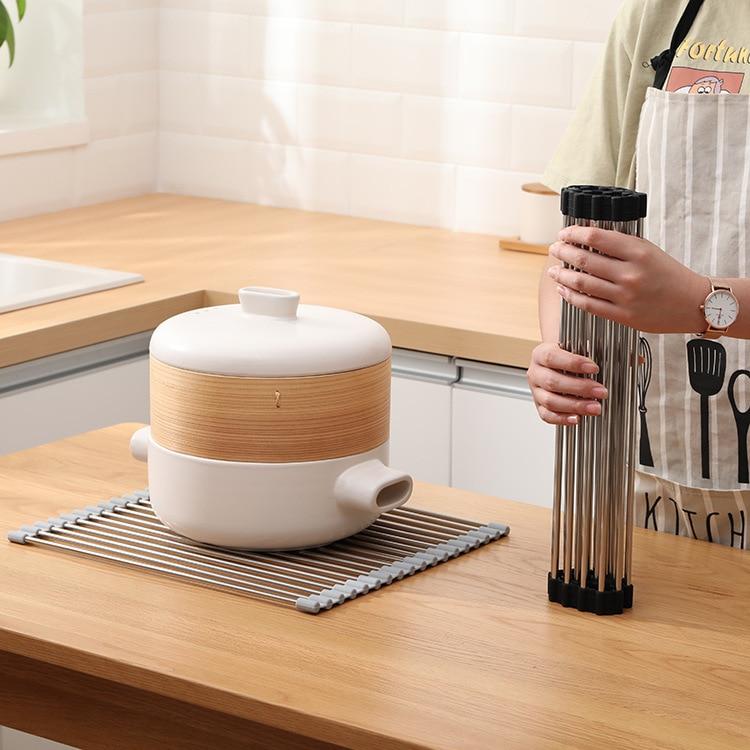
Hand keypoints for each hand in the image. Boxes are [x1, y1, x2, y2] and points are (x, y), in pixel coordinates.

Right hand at [528, 342, 606, 425]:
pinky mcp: (539, 406)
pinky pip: (547, 415)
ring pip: (550, 401)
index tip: (594, 368)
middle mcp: (536, 373)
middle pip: (552, 382)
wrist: (556, 365)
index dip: (573, 363)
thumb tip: (611, 358)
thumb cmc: (567, 357)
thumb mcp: (574, 348)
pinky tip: (578, 418)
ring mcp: (536, 391)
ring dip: (575, 405)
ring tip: (595, 407)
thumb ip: (587, 352)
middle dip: (580, 388)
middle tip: (600, 391)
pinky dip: (563, 418)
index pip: (552, 357)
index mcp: (540, 354)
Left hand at [547, 226, 708, 333]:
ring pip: (581, 283)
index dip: (574, 234)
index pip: (596, 238)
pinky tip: (563, 290)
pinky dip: (570, 296)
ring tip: (553, 270)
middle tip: (554, 249)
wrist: (693, 303)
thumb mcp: (649, 251)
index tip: (564, 233)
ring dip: (562, 275)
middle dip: (563, 252)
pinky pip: (588, 305)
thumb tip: (588, 240)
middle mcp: (630, 273)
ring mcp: (625, 296)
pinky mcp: (623, 315)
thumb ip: (621, 246)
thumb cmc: (670, 275)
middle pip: (584, 260)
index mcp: (638, 252)